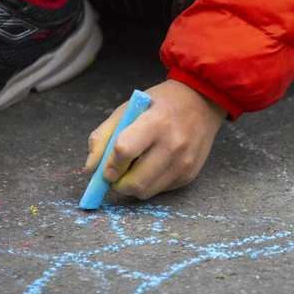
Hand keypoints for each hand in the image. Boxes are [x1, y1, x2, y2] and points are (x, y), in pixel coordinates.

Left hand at [86, 80, 226, 198]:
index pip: (124, 151)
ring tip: (133, 170)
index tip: (106, 168)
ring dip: (133, 186)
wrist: (202, 102)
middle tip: (115, 176)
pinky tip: (153, 166)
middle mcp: (173, 145)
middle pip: (135, 181)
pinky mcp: (190, 174)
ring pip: (146, 192)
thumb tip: (92, 168)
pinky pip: (161, 190)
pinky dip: (151, 183)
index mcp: (155, 123)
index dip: (109, 164)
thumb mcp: (129, 108)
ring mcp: (184, 162)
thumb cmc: (160, 103)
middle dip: (117, 184)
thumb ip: (104, 135)